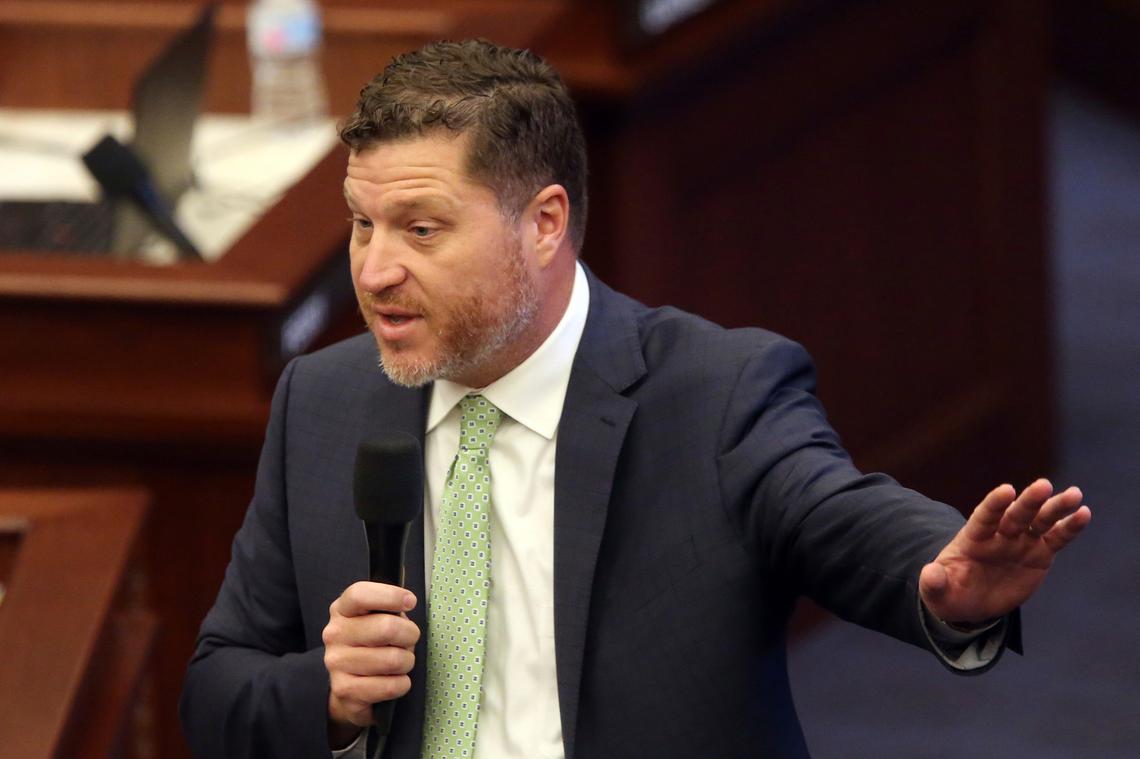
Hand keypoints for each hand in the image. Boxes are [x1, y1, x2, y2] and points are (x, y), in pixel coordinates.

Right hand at [323, 582, 419, 744]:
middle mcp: (335, 634)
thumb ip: (388, 609)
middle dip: (410, 634)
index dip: (390, 595)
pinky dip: (402, 684)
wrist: (349, 686)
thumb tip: (406, 604)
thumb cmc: (372, 644)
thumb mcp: (376, 618)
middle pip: (386, 627)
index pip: (360, 594)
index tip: (410, 601)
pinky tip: (394, 680)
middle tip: (409, 639)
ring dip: (407, 661)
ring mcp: (336, 663)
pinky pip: (390, 686)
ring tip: (400, 662)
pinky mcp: (344, 689)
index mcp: (342, 610)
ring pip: (393, 659)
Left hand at [920, 478, 1090, 623]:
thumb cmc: (950, 592)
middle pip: (1015, 515)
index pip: (984, 517)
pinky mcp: (1038, 554)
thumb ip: (934, 582)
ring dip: (1055, 507)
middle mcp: (999, 535)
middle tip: (1044, 485)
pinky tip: (1083, 513)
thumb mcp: (937, 591)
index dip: (995, 504)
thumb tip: (929, 574)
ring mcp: (1020, 543)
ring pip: (1039, 521)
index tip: (1006, 490)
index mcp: (972, 538)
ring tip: (1074, 494)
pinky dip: (1069, 527)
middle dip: (1029, 501)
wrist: (970, 602)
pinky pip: (1055, 538)